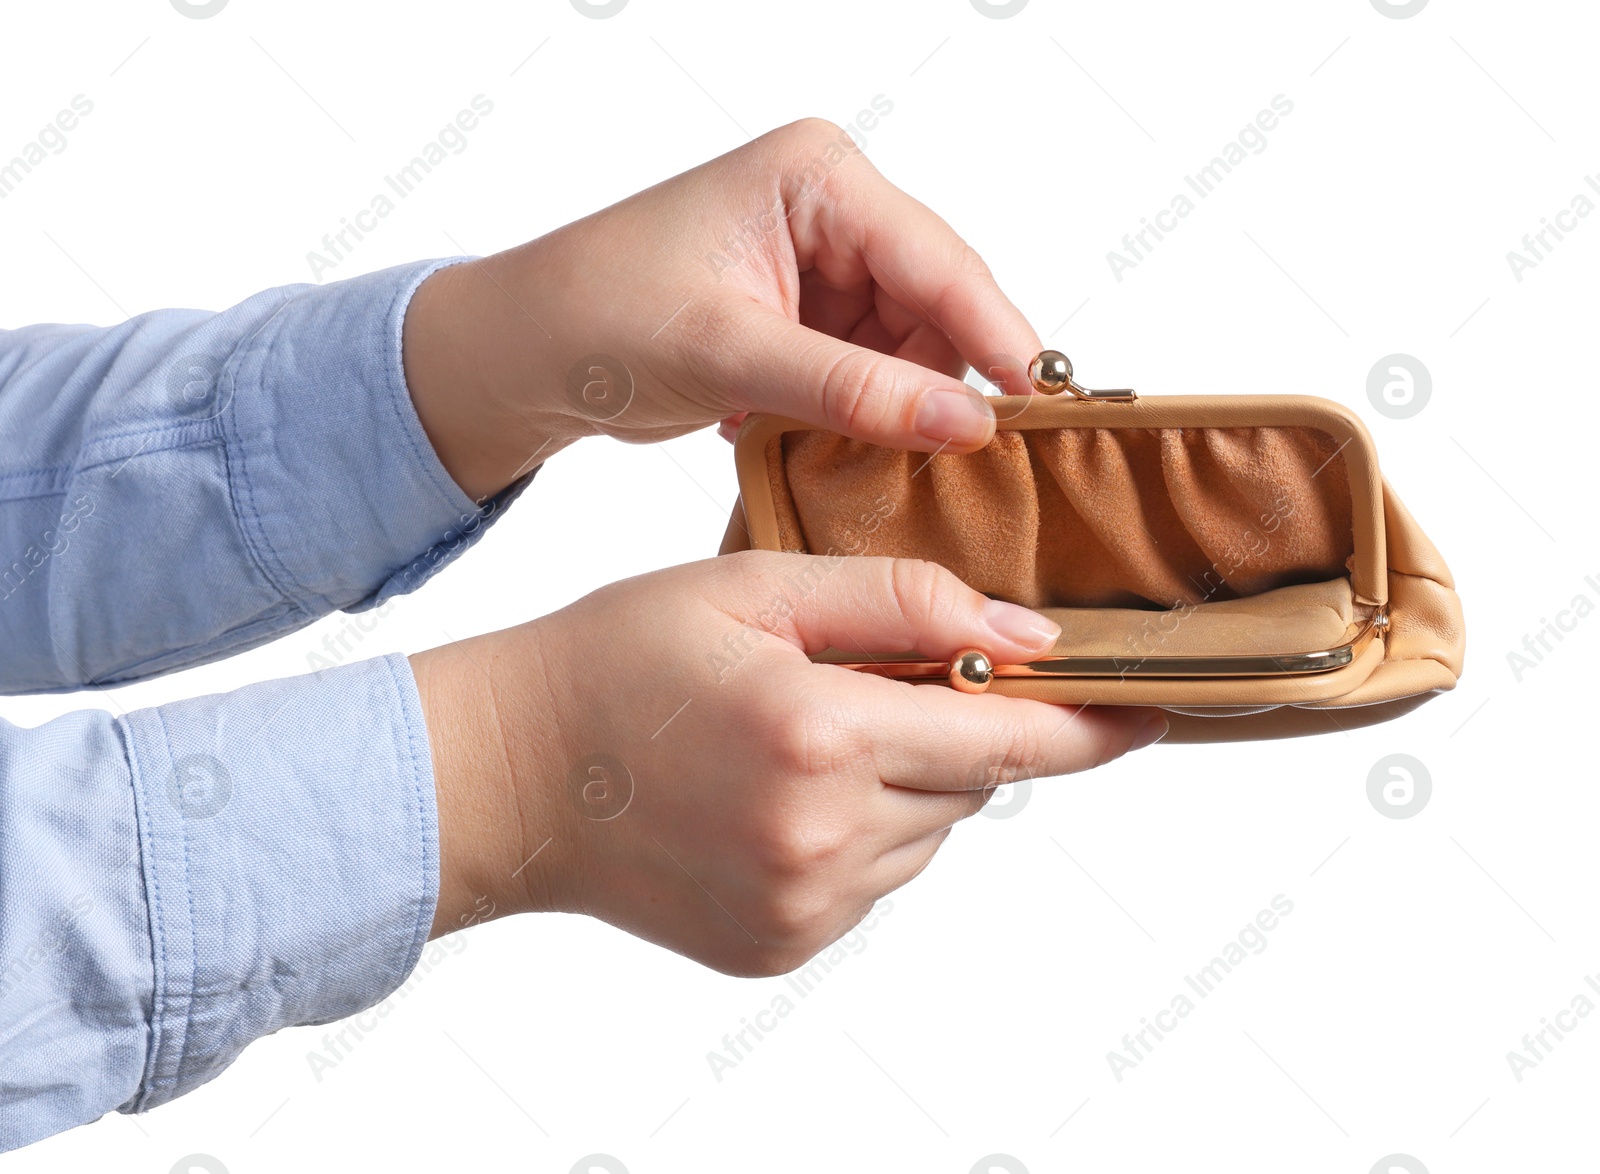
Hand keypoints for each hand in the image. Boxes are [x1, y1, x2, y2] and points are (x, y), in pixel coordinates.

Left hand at [402, 119, 1042, 501]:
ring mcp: (821, 263)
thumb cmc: (598, 316)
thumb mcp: (731, 354)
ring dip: (890, 406)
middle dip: (936, 381)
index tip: (1039, 404)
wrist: (524, 352)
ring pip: (907, 348)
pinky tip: (809, 435)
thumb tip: (967, 424)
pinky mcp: (806, 315)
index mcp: (815, 176)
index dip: (993, 334)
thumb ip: (854, 390)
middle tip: (947, 458)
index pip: (934, 258)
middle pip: (934, 304)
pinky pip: (869, 370)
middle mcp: (828, 208)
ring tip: (843, 448)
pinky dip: (856, 413)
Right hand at [411, 553, 1164, 974]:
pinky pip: (875, 882)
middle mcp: (823, 838)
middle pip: (971, 783)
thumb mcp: (755, 587)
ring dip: (905, 782)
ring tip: (805, 737)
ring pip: (928, 834)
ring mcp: (803, 907)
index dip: (1089, 724)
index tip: (1150, 712)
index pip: (1009, 737)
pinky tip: (780, 795)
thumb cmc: (619, 661)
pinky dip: (859, 833)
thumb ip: (901, 602)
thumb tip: (1025, 635)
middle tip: (877, 681)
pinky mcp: (781, 946)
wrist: (509, 775)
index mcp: (822, 736)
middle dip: (954, 727)